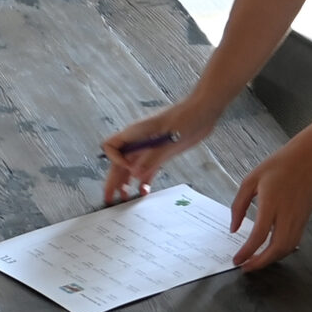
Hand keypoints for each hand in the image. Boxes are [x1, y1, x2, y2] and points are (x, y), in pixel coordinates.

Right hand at [102, 101, 217, 202]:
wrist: (203, 112)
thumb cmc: (187, 116)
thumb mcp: (170, 138)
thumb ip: (152, 158)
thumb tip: (135, 174)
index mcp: (136, 132)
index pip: (112, 146)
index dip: (116, 160)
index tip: (129, 170)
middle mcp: (139, 141)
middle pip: (119, 161)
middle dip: (113, 180)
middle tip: (109, 198)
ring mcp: (149, 147)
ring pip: (131, 167)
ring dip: (126, 182)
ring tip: (124, 199)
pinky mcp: (160, 153)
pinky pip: (147, 169)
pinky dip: (143, 180)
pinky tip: (144, 191)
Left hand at [228, 139, 311, 269]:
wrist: (310, 159)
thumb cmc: (280, 165)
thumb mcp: (251, 180)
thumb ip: (239, 205)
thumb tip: (234, 227)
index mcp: (271, 204)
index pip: (258, 236)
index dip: (246, 252)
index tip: (236, 260)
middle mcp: (287, 215)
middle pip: (276, 249)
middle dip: (260, 263)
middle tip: (246, 267)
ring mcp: (298, 219)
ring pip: (287, 249)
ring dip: (271, 260)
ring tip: (256, 262)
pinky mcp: (304, 220)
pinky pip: (293, 243)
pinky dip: (281, 252)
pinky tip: (271, 251)